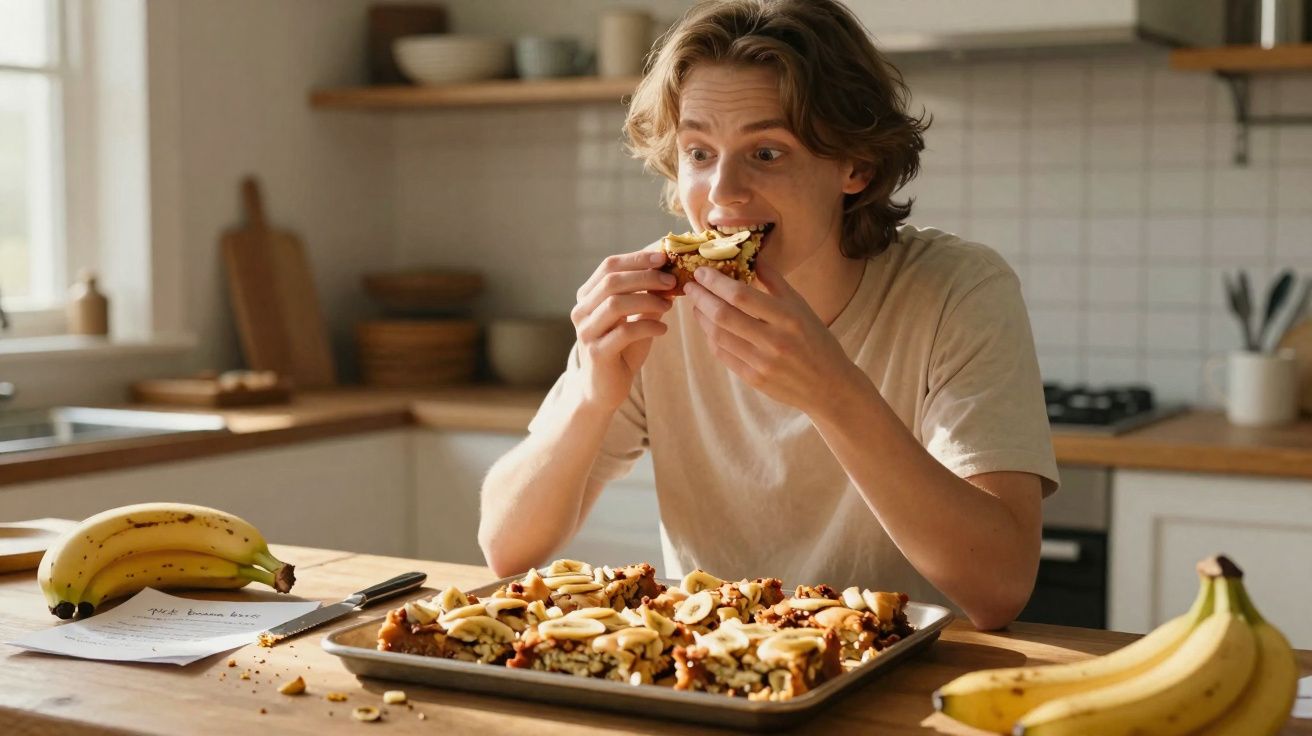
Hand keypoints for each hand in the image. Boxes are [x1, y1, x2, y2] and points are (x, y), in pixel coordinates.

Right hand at [570, 250, 675, 411]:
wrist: (603, 389)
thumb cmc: (621, 350)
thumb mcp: (636, 319)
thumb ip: (647, 297)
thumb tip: (671, 274)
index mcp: (587, 297)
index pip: (609, 266)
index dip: (637, 258)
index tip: (664, 258)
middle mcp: (581, 311)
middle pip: (612, 282)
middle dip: (646, 277)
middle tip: (672, 281)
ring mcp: (586, 332)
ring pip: (616, 304)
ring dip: (648, 300)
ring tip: (669, 305)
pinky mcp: (597, 353)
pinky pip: (625, 332)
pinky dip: (649, 326)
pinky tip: (663, 329)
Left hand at [684, 262, 860, 414]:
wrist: (828, 386)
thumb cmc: (816, 340)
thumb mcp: (801, 306)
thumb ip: (775, 281)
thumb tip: (751, 255)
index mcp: (788, 318)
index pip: (741, 296)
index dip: (716, 282)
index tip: (702, 272)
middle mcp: (774, 341)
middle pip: (723, 315)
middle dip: (701, 298)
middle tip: (690, 286)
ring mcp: (762, 363)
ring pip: (718, 336)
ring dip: (701, 317)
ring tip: (697, 304)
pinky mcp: (754, 379)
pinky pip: (722, 355)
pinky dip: (711, 337)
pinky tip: (708, 326)